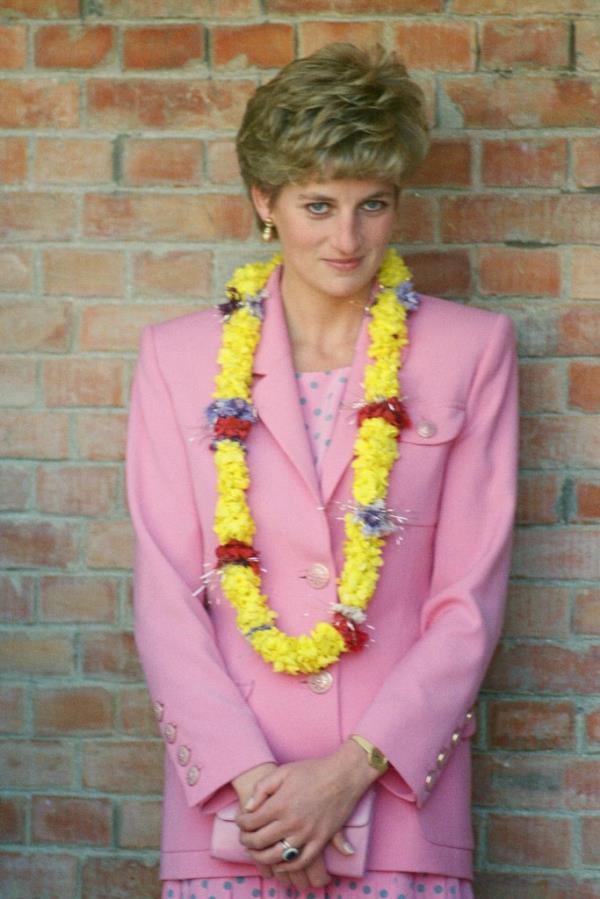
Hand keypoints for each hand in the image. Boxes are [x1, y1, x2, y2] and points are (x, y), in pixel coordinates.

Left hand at [236, 741, 377, 879]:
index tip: (240, 820)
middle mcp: (291, 822)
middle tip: (244, 837)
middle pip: (259, 842)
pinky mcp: (321, 841)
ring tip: (257, 851)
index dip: (241, 823)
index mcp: (280, 804)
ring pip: (277, 856)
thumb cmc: (313, 770)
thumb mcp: (283, 771)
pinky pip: (301, 862)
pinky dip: (288, 866)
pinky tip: (280, 863)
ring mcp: (306, 834)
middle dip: (246, 841)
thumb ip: (262, 788)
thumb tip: (248, 807)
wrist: (343, 775)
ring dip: (262, 857)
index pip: (251, 822)